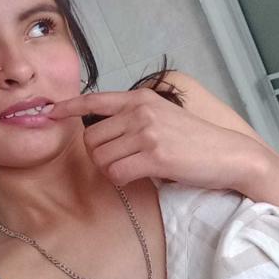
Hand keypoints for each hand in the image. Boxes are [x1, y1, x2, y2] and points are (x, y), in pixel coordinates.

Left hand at [49, 88, 267, 188]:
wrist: (228, 154)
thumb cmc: (195, 140)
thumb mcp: (163, 116)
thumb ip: (133, 118)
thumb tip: (101, 134)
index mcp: (140, 98)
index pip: (94, 100)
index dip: (68, 107)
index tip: (49, 112)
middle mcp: (140, 111)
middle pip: (91, 139)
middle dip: (99, 155)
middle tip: (120, 162)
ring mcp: (147, 132)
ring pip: (101, 158)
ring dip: (111, 169)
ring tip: (134, 169)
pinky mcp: (155, 156)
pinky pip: (116, 173)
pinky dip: (122, 180)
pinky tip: (139, 177)